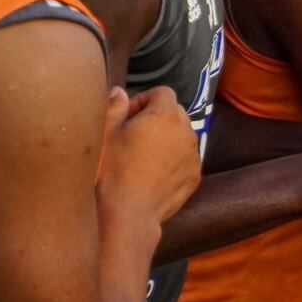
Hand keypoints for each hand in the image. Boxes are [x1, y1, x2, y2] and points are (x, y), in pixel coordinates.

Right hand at [100, 86, 200, 223]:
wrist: (128, 210)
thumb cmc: (112, 168)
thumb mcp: (106, 132)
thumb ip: (115, 106)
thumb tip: (119, 91)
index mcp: (165, 115)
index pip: (163, 92)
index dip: (144, 99)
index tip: (128, 115)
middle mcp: (186, 131)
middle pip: (176, 112)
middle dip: (157, 116)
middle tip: (134, 132)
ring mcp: (194, 154)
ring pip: (183, 135)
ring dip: (167, 137)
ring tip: (143, 153)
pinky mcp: (195, 175)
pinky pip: (187, 157)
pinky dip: (174, 157)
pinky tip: (153, 171)